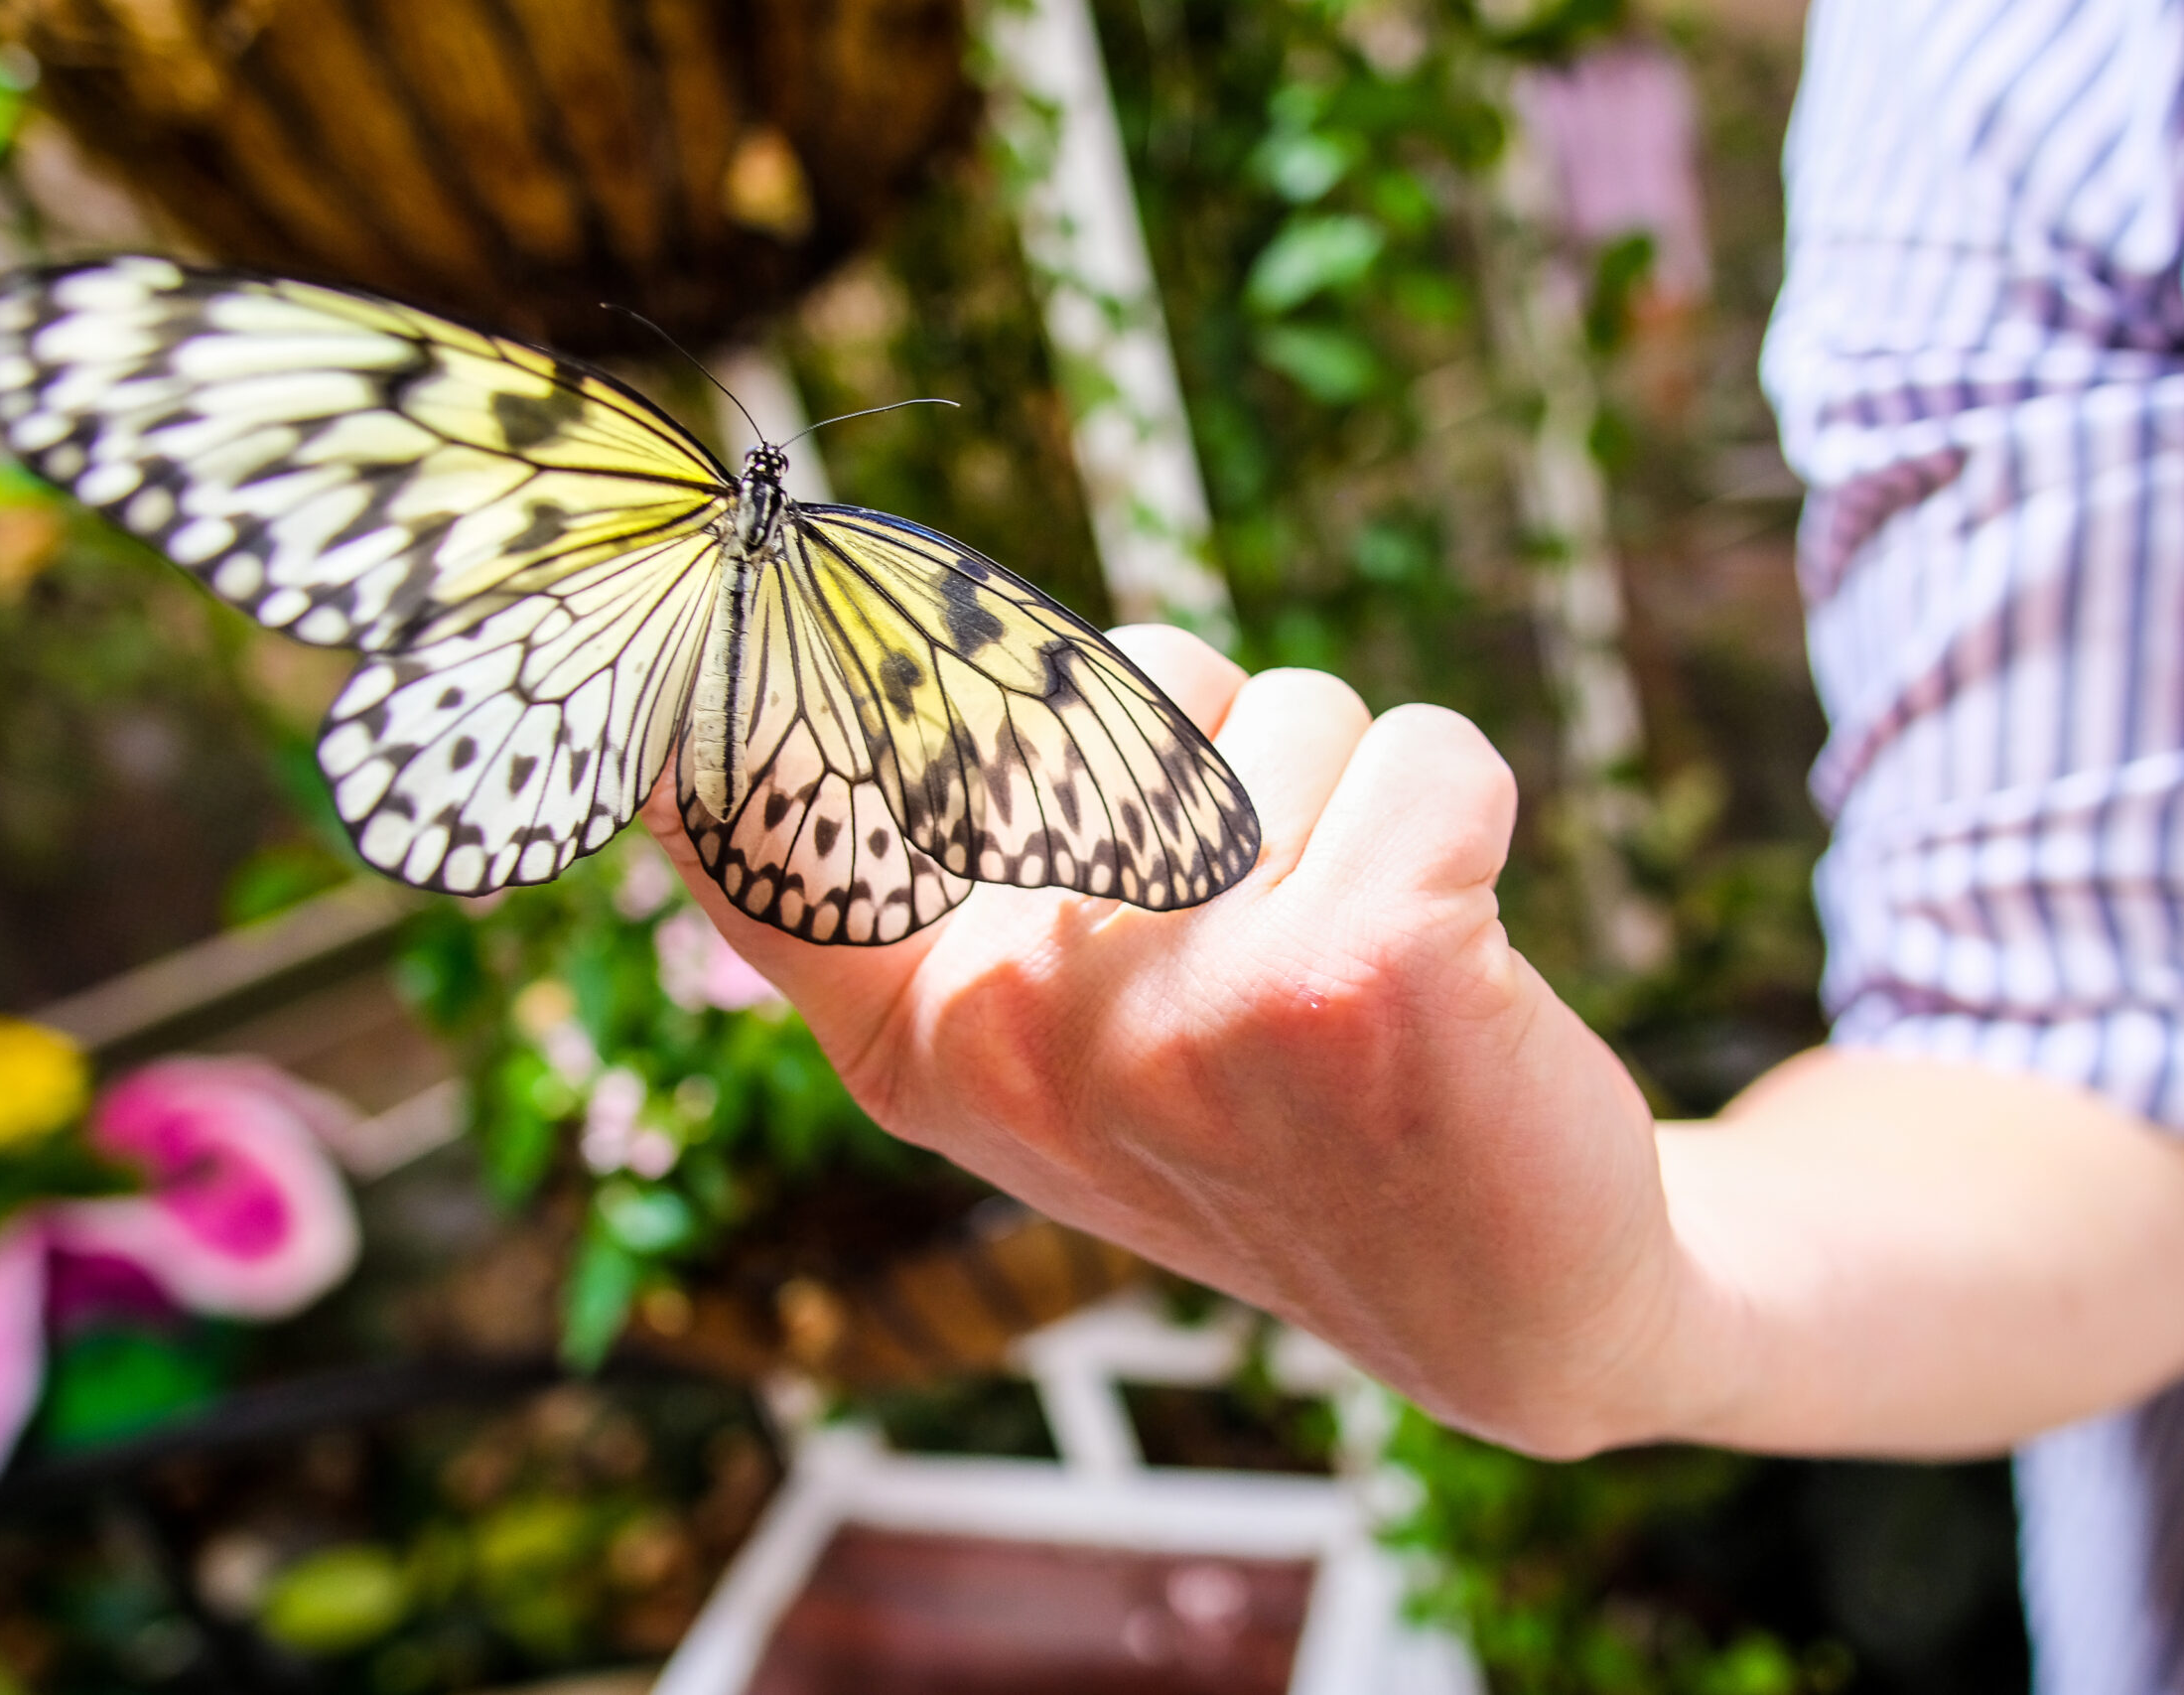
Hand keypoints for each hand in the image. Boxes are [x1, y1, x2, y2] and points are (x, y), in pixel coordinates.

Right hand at [643, 627, 1683, 1453]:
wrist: (1500, 1299)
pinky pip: (1427, 746)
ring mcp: (1193, 1004)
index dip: (707, 661)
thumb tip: (719, 678)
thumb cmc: (1257, 1125)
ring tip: (1352, 967)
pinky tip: (1458, 964)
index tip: (683, 571)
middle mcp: (1021, 1022)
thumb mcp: (1038, 1048)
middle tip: (1250, 937)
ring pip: (1287, 709)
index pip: (749, 810)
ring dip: (1344, 805)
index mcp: (916, 1038)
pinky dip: (1464, 816)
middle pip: (1107, 681)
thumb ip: (911, 884)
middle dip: (1211, 756)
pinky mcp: (1371, 968)